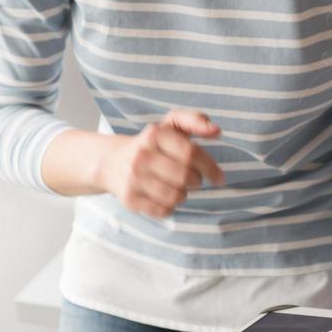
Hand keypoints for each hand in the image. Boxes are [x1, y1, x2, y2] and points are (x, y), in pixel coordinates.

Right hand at [94, 109, 224, 217]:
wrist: (112, 162)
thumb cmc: (151, 145)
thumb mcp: (170, 126)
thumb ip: (194, 121)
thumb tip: (217, 130)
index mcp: (154, 134)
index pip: (191, 153)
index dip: (210, 167)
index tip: (219, 177)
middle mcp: (141, 155)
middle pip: (185, 177)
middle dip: (196, 181)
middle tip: (193, 179)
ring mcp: (133, 178)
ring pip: (176, 196)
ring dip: (183, 194)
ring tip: (176, 187)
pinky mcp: (129, 199)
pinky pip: (164, 210)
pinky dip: (170, 206)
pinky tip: (164, 196)